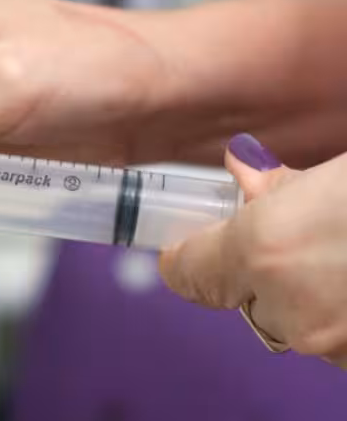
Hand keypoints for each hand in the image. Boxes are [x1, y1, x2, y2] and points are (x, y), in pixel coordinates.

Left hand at [160, 133, 346, 366]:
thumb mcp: (339, 176)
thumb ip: (280, 184)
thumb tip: (242, 167)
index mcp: (268, 248)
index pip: (190, 271)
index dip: (182, 259)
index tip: (178, 252)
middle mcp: (289, 305)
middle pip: (246, 296)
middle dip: (264, 271)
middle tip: (302, 238)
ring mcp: (329, 342)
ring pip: (293, 321)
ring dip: (306, 295)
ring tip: (341, 256)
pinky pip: (331, 339)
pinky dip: (340, 315)